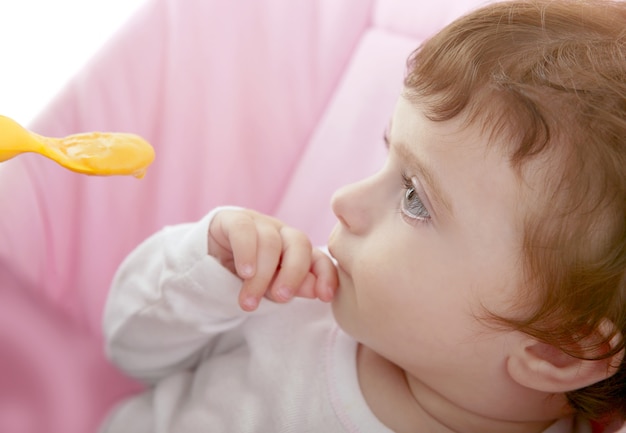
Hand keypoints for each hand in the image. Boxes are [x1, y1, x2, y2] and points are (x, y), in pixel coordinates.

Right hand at [208, 209, 337, 310]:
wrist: (204, 263)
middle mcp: (281, 233)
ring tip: (249, 301)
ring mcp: (258, 223)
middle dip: (293, 272)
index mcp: (295, 251)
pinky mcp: (232, 219)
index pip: (318, 258)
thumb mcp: (269, 288)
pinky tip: (244, 272)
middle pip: (299, 243)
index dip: (325, 274)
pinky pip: (244, 230)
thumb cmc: (243, 278)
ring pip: (270, 242)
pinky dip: (247, 252)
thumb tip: (316, 290)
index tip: (324, 296)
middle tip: (281, 297)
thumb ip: (291, 287)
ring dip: (261, 275)